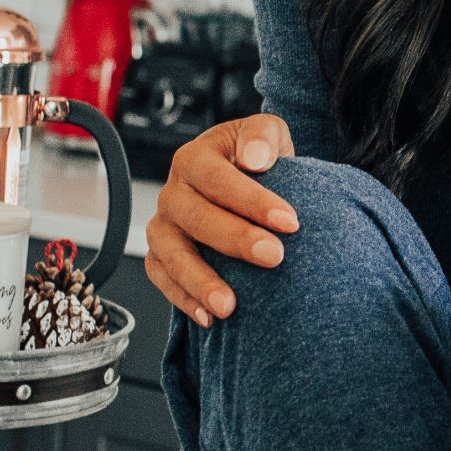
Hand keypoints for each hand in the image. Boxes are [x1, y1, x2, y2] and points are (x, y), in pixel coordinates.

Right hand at [144, 114, 299, 327]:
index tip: (290, 222)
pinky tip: (209, 318)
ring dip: (200, 281)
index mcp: (195, 158)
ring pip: (171, 254)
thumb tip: (255, 158)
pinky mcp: (160, 256)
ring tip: (230, 306)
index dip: (253, 200)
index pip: (219, 179)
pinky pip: (162, 279)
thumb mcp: (267, 132)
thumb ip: (263, 135)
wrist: (248, 181)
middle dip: (235, 240)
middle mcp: (173, 192)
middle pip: (196, 218)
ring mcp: (164, 226)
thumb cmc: (257, 159)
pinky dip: (183, 300)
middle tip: (274, 257)